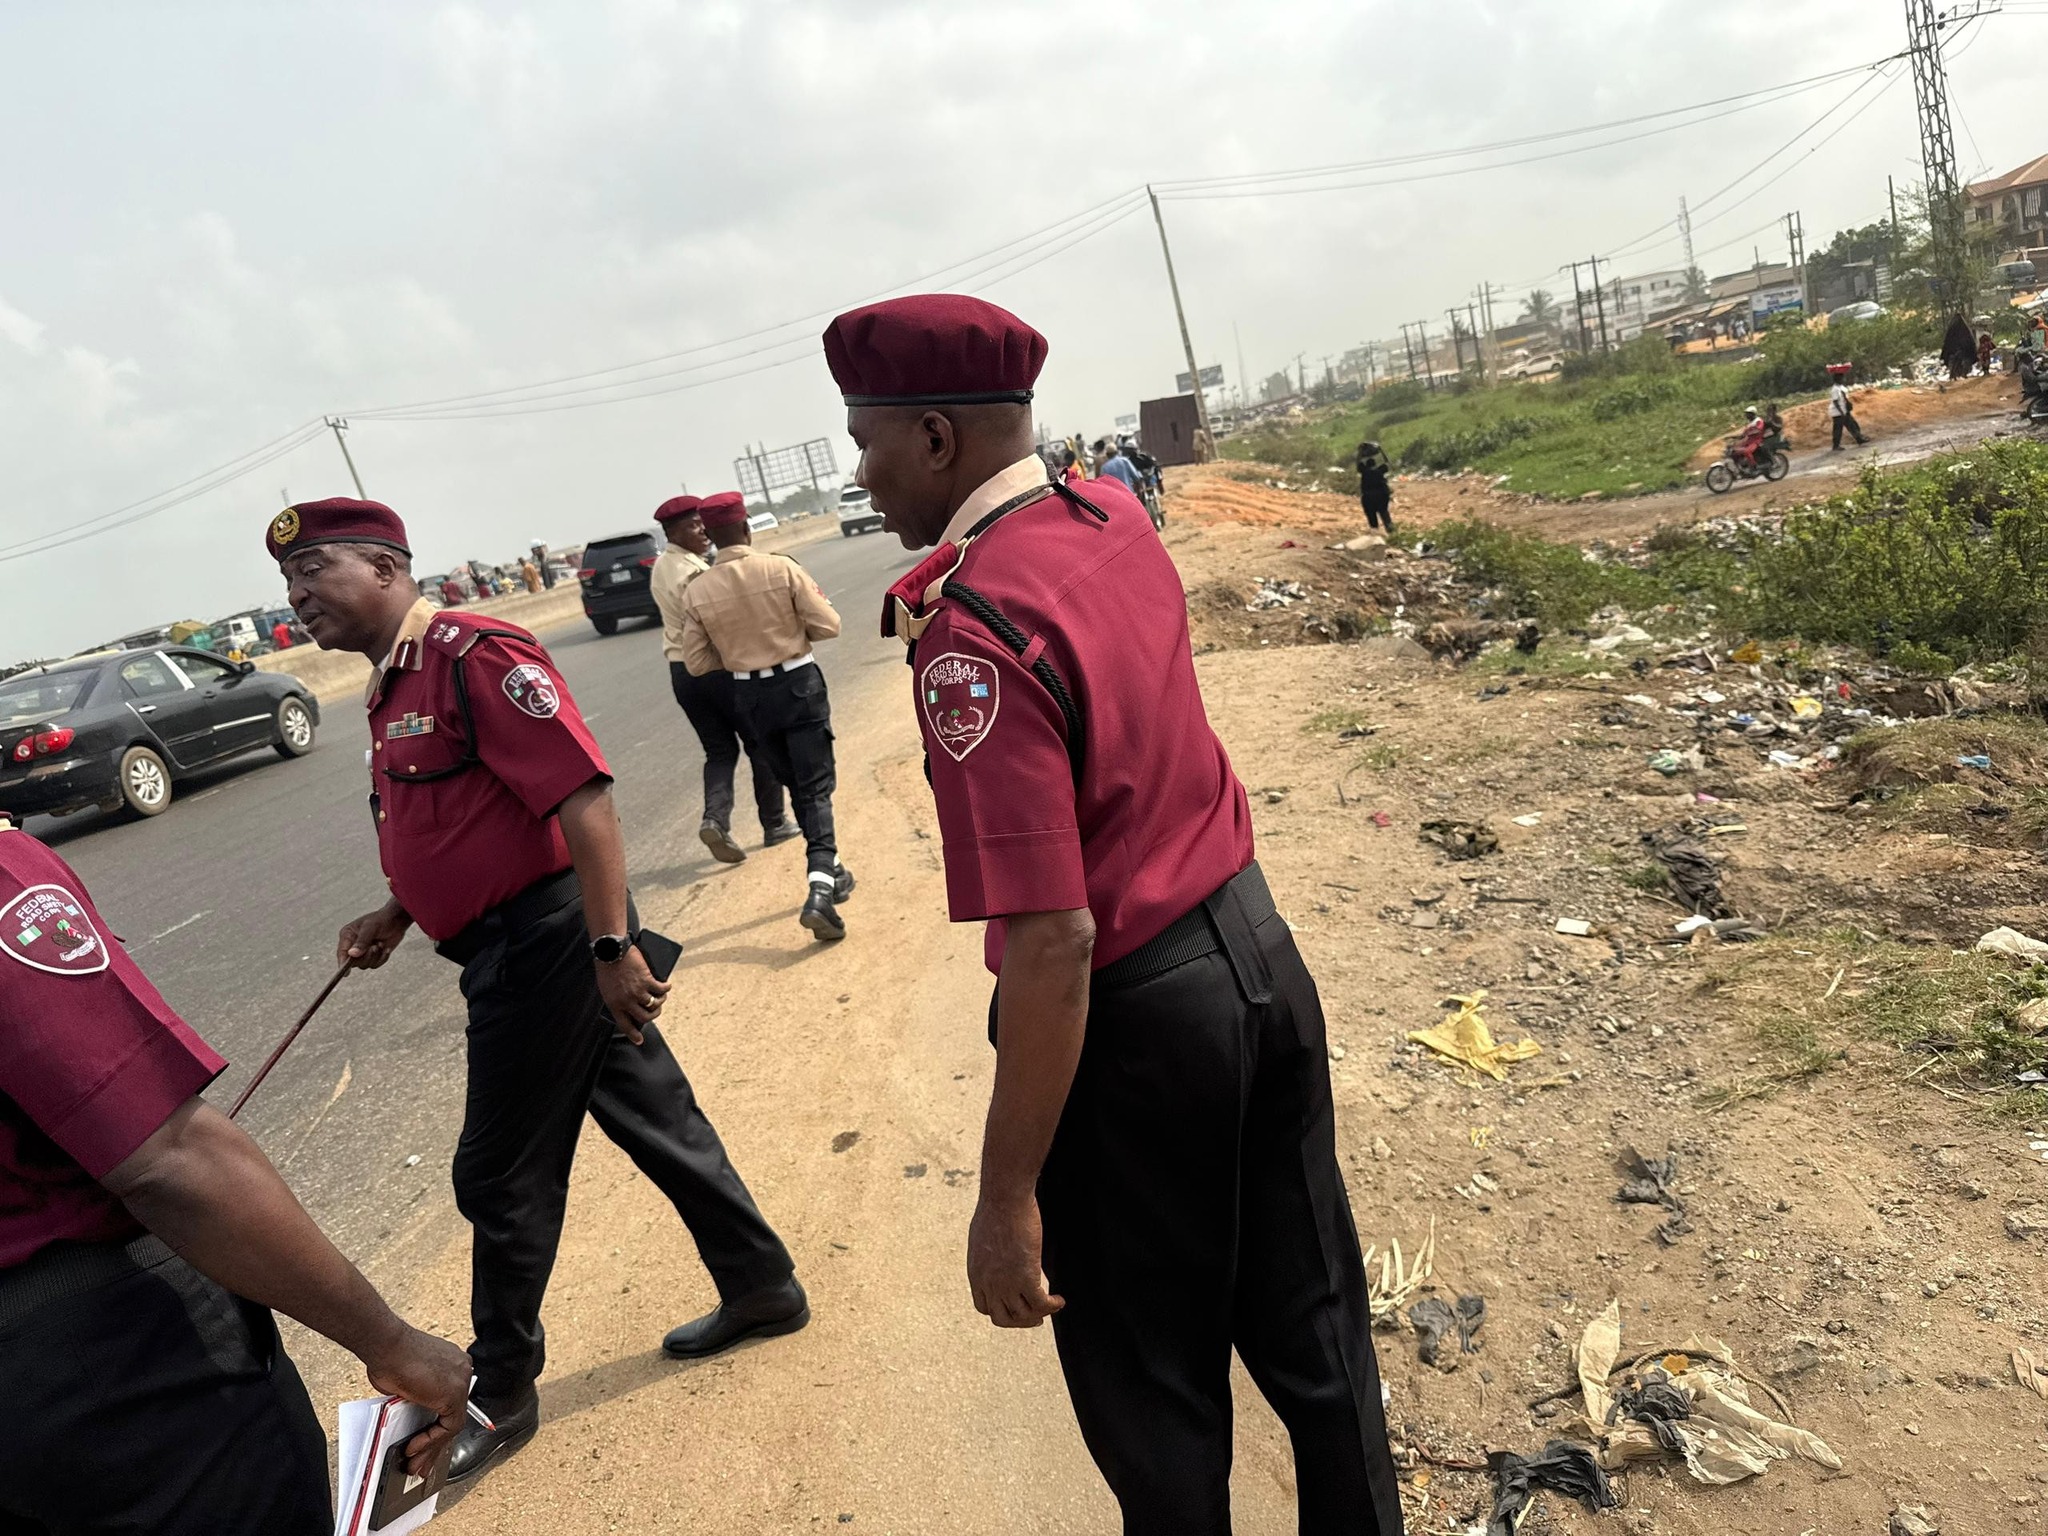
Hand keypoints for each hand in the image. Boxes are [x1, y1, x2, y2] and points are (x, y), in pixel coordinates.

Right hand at [338, 902, 409, 970]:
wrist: (396, 921)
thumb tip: (352, 954)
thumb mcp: (371, 928)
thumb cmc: (381, 920)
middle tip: (375, 947)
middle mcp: (352, 945)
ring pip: (364, 965)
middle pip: (353, 962)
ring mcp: (362, 952)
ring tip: (380, 944)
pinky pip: (374, 965)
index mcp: (347, 935)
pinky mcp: (372, 956)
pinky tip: (386, 949)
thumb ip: (362, 941)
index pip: (342, 952)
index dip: (342, 963)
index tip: (345, 973)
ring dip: (375, 957)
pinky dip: (382, 958)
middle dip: (366, 957)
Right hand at [361, 1323, 472, 1478]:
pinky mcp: (455, 1394)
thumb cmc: (388, 1356)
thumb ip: (414, 1397)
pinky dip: (431, 1441)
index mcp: (452, 1364)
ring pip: (452, 1423)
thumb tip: (410, 1417)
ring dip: (432, 1447)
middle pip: (452, 1414)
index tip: (423, 1441)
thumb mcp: (405, 1381)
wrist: (386, 1345)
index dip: (436, 1425)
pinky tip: (415, 1449)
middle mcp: (461, 1369)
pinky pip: (449, 1427)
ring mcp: (461, 1380)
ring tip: (416, 1464)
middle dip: (435, 1442)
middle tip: (422, 1462)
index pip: (449, 1401)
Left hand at [593, 943, 668, 1044]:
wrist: (611, 951)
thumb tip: (630, 1005)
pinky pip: (661, 989)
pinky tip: (666, 986)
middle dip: (653, 1016)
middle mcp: (626, 1001)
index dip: (633, 1034)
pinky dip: (666, 988)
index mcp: (614, 1004)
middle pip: (645, 1017)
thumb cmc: (607, 968)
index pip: (624, 1025)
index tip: (639, 1040)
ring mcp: (637, 991)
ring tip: (661, 997)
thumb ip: (617, 998)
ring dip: (660, 1002)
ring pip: (654, 1005)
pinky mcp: (647, 980)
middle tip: (655, 1012)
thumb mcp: (607, 988)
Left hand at [967, 1192, 1062, 1327]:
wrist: (1004, 1201)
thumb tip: (1000, 1250)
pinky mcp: (1026, 1278)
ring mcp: (1006, 1284)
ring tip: (1051, 1306)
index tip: (1015, 1305)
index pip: (984, 1307)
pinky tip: (1060, 1300)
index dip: (1001, 1310)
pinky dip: (1052, 1306)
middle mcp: (989, 1284)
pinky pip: (1041, 1304)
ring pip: (1023, 1316)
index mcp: (976, 1274)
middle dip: (1020, 1321)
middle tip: (1035, 1318)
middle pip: (1002, 1319)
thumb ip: (989, 1251)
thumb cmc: (996, 1209)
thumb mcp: (983, 1236)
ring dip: (1039, 1315)